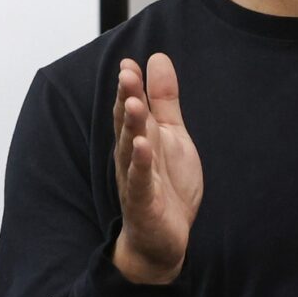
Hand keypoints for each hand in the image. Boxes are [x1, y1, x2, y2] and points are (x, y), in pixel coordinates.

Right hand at [111, 54, 202, 284]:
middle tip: (126, 74)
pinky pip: (140, 181)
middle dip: (126, 99)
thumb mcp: (172, 136)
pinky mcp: (143, 203)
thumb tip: (157, 58)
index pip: (132, 107)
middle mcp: (131, 155)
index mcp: (139, 136)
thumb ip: (164, 99)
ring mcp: (135, 179)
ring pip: (130, 149)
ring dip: (131, 127)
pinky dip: (140, 164)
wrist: (162, 238)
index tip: (129, 63)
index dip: (131, 86)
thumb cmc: (165, 183)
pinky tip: (142, 147)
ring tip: (134, 103)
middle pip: (127, 124)